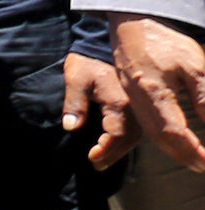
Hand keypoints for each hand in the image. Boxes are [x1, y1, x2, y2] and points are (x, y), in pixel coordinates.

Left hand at [68, 52, 135, 171]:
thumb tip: (71, 126)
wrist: (103, 44)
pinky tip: (114, 145)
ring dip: (119, 149)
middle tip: (96, 165)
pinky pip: (137, 128)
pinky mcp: (138, 105)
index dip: (105, 150)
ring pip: (135, 136)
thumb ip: (74, 103)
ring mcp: (139, 107)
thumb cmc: (87, 61)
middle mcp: (134, 108)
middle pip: (128, 139)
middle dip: (112, 154)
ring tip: (103, 160)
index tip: (91, 158)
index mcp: (119, 102)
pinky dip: (125, 140)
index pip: (116, 134)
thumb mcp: (76, 78)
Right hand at [114, 19, 204, 173]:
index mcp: (154, 92)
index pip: (175, 132)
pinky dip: (165, 140)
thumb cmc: (165, 42)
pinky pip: (148, 126)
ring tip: (196, 159)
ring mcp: (133, 100)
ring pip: (153, 135)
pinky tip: (178, 140)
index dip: (195, 152)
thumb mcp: (195, 66)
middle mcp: (139, 101)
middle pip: (162, 140)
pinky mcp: (132, 97)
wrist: (133, 24)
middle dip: (186, 157)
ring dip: (176, 151)